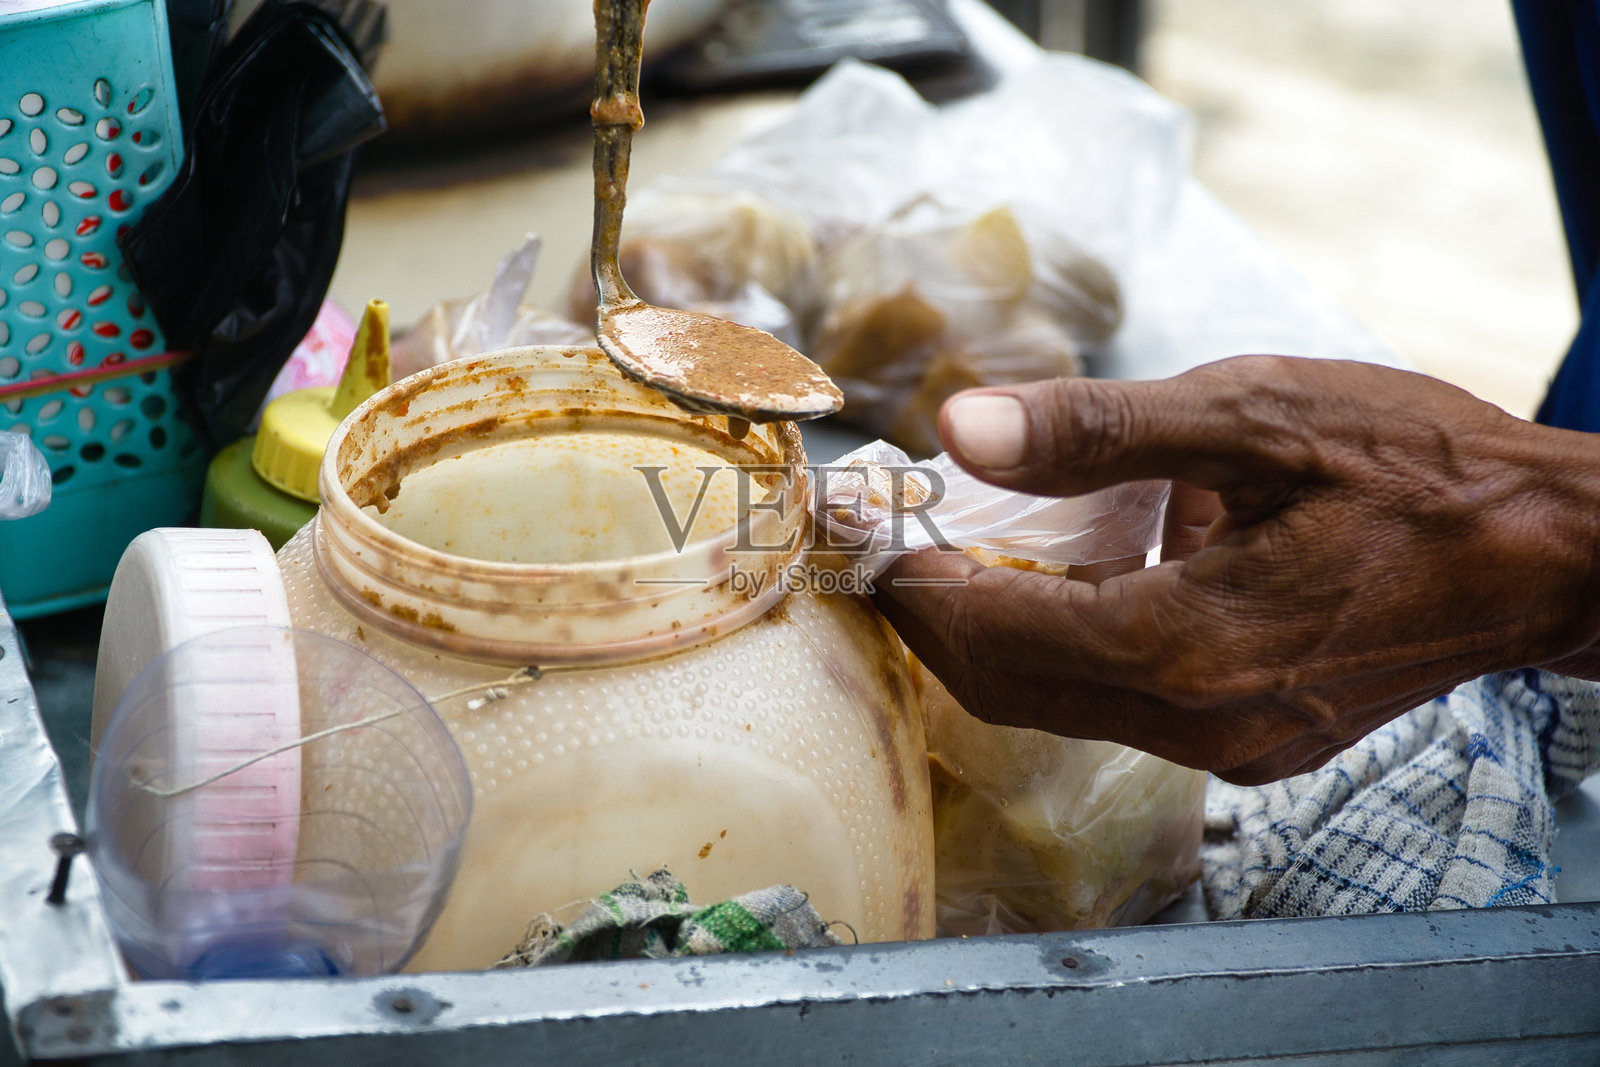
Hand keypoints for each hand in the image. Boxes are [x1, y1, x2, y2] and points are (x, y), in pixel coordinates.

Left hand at [874, 356, 1599, 784]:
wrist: (1548, 556)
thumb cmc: (1419, 473)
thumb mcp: (1254, 414)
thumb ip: (1097, 431)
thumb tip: (962, 425)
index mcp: (1185, 645)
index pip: (992, 636)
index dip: (914, 585)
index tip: (870, 528)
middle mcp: (1197, 723)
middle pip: (1009, 687)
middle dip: (941, 616)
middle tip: (903, 539)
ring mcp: (1227, 746)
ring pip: (1060, 703)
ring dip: (1002, 631)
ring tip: (977, 546)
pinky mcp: (1252, 741)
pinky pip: (1120, 704)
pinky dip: (1071, 644)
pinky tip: (1077, 576)